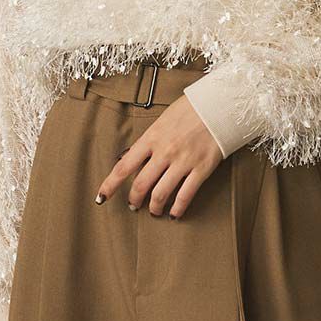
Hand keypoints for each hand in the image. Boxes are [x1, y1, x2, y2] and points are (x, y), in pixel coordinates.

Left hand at [95, 94, 222, 216]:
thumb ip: (147, 141)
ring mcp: (183, 162)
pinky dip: (177, 209)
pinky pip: (185, 195)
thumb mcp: (161, 120)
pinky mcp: (201, 169)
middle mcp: (164, 152)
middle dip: (134, 200)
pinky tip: (174, 214)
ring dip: (154, 207)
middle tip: (134, 205)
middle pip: (141, 185)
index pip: (124, 166)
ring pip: (161, 194)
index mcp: (151, 138)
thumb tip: (131, 157)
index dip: (110, 185)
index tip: (101, 197)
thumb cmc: (189, 110)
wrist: (218, 105)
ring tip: (154, 211)